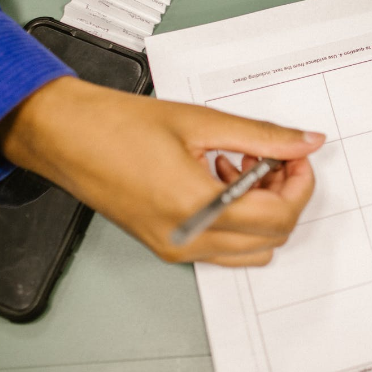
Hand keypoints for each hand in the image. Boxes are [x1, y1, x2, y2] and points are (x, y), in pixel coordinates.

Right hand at [0, 76, 324, 265]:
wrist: (67, 136)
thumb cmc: (118, 126)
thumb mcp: (202, 122)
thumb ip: (262, 136)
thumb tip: (304, 142)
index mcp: (198, 206)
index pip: (279, 215)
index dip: (299, 183)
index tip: (297, 156)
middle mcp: (188, 238)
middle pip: (272, 236)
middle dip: (285, 194)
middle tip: (276, 157)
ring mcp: (177, 248)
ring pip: (251, 249)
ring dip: (262, 210)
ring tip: (244, 166)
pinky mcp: (167, 246)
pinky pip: (223, 247)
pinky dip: (237, 219)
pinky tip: (220, 177)